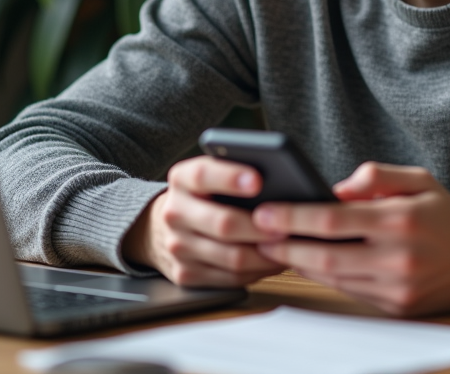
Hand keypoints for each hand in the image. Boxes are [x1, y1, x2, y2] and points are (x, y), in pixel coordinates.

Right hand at [122, 156, 286, 287]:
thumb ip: (235, 171)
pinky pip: (231, 278)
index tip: (258, 180)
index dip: (230, 177)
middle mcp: (175, 213)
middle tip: (287, 226)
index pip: (203, 175)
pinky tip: (273, 260)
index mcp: (182, 180)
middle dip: (260, 227)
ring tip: (288, 246)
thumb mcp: (210, 175)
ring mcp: (177, 247)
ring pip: (232, 257)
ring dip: (266, 254)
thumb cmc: (204, 195)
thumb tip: (279, 180)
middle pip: (223, 223)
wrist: (161, 227)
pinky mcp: (185, 275)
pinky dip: (258, 271)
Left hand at [252, 162, 449, 315]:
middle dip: (285, 245)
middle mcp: (398, 258)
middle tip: (258, 234)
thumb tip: (335, 187)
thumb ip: (377, 175)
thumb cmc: (443, 214)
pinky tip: (306, 262)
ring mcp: (397, 288)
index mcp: (400, 220)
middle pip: (325, 255)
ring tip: (274, 246)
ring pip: (333, 278)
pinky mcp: (396, 307)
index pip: (334, 220)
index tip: (265, 212)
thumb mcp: (419, 179)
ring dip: (299, 263)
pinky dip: (325, 277)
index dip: (294, 217)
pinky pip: (349, 291)